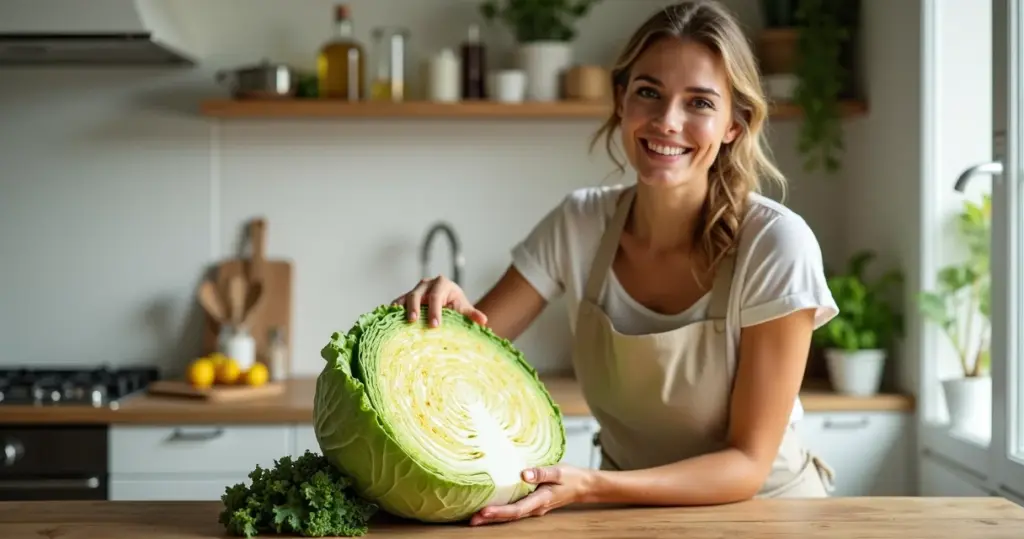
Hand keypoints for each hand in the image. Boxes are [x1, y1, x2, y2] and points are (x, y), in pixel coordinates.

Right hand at [391, 275, 487, 327]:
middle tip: (414, 321)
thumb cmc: (456, 304)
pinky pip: (398, 302)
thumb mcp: (464, 308)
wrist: (448, 300)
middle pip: (417, 294)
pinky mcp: (406, 297)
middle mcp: (426, 284)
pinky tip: (390, 320)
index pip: (436, 296)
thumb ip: (472, 314)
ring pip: (405, 297)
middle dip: (415, 308)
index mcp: (442, 284)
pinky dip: (394, 310)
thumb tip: (483, 320)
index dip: (435, 311)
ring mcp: (415, 290)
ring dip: (402, 309)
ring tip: (400, 321)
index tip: (434, 325)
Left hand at [469, 464, 592, 525]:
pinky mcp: (533, 504)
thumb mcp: (558, 470)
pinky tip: (491, 510)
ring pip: (511, 516)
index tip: (484, 511)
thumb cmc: (571, 476)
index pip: (517, 509)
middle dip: (491, 518)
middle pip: (510, 516)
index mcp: (541, 499)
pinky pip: (515, 511)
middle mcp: (536, 508)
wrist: (583, 486)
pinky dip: (502, 512)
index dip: (500, 511)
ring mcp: (534, 508)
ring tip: (475, 518)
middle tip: (472, 519)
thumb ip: (541, 472)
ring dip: (494, 517)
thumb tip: (524, 474)